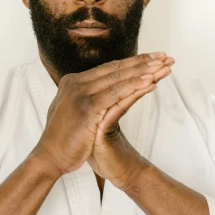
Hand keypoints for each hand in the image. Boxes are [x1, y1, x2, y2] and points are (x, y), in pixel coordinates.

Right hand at [34, 52, 172, 176]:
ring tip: (163, 65)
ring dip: (143, 71)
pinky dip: (134, 87)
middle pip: (115, 69)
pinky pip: (115, 95)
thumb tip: (98, 93)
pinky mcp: (87, 109)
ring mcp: (80, 95)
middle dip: (142, 62)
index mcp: (73, 82)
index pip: (108, 69)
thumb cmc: (64, 140)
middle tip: (164, 56)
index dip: (132, 63)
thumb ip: (84, 100)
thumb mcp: (73, 113)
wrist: (49, 158)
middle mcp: (76, 84)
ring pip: (117, 78)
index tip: (151, 58)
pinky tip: (150, 82)